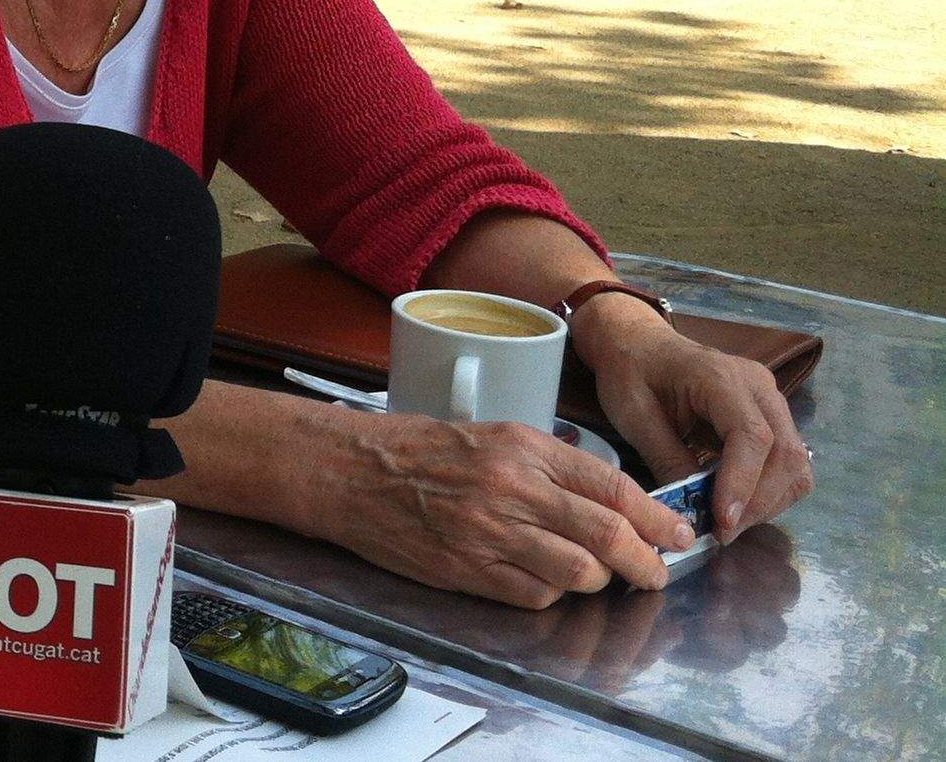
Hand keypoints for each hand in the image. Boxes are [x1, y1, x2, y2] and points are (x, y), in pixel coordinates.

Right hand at [306, 407, 697, 608]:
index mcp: (523, 447)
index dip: (657, 517)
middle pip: (608, 536)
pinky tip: (544, 581)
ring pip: (579, 573)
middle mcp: (512, 488)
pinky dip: (551, 594)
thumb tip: (609, 497)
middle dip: (646, 562)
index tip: (679, 534)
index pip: (613, 487)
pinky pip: (534, 595)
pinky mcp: (467, 569)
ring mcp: (489, 532)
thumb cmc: (417, 449)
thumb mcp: (490, 434)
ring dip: (599, 581)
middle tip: (655, 572)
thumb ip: (548, 463)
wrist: (350, 470)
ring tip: (597, 577)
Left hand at [570, 298, 813, 540]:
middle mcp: (759, 387)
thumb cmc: (630, 373)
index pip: (752, 437)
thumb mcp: (635, 416)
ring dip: (769, 501)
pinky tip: (738, 503)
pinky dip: (771, 490)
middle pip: (786, 454)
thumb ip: (667, 460)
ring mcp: (771, 400)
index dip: (742, 485)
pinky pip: (789, 461)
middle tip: (722, 532)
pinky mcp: (772, 416)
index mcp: (721, 378)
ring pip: (796, 463)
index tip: (722, 523)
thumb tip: (693, 512)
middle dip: (758, 502)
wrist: (638, 343)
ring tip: (728, 522)